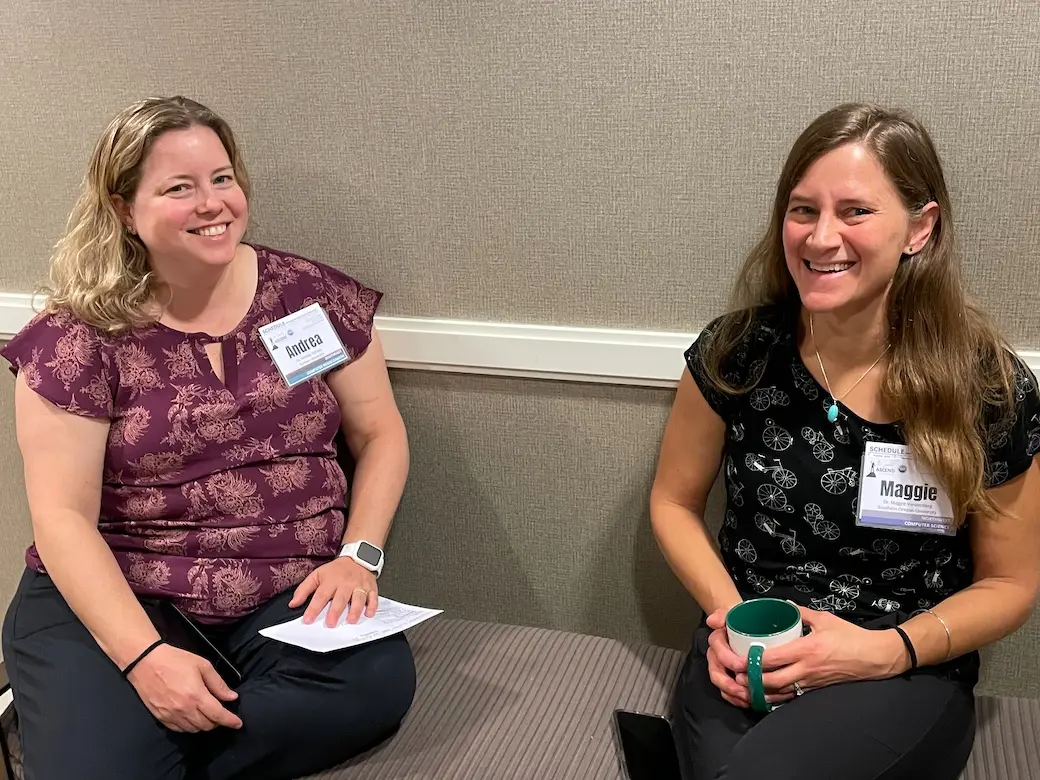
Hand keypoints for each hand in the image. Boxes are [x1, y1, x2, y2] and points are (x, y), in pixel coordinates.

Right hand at [127, 643, 241, 731]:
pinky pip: (179, 729)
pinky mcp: (161, 718)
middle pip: (206, 725)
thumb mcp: (202, 665)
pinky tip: (192, 717)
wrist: (146, 662)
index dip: (230, 721)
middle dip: (217, 722)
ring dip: (204, 725)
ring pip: (193, 730)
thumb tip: (232, 698)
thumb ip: (218, 684)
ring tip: (208, 714)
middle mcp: (184, 709)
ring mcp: (171, 716)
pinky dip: (190, 727)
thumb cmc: (176, 660)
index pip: (218, 715)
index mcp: (196, 695)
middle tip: (221, 713)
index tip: (238, 723)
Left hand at [289, 557, 377, 626]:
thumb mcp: (317, 575)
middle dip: (335, 611)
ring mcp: (359, 585)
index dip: (314, 608)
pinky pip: (373, 597)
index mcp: (331, 580)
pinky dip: (372, 606)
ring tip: (351, 621)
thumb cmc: (336, 571)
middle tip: (330, 624)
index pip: (321, 595)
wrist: (357, 557)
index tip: (308, 620)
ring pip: (358, 598)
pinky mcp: (371, 587)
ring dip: (355, 609)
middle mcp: (345, 583)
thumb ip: (304, 590)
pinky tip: (369, 613)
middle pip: (340, 598)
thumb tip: (293, 604)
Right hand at [704, 607, 749, 707]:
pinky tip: (750, 702)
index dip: (731, 661)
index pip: (720, 655)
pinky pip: (730, 694)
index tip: (744, 665)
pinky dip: (739, 700)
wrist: (741, 625)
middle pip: (718, 676)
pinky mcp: (729, 679)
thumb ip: (722, 615)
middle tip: (747, 691)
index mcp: (716, 644)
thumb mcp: (731, 614)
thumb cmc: (738, 621)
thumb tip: (712, 621)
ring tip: (750, 699)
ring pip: (723, 688)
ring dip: (736, 696)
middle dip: (731, 686)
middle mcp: (716, 659)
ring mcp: (722, 671)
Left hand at [736, 607, 906, 696]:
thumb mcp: (825, 619)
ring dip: (763, 691)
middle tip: (738, 674)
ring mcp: (812, 681)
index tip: (739, 656)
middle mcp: (806, 668)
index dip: (753, 660)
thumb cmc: (850, 636)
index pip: (773, 658)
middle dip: (753, 680)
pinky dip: (779, 695)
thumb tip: (783, 605)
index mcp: (806, 649)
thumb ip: (801, 612)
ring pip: (782, 692)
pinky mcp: (817, 688)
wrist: (875, 657)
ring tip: (748, 686)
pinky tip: (768, 692)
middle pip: (773, 680)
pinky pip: (793, 694)